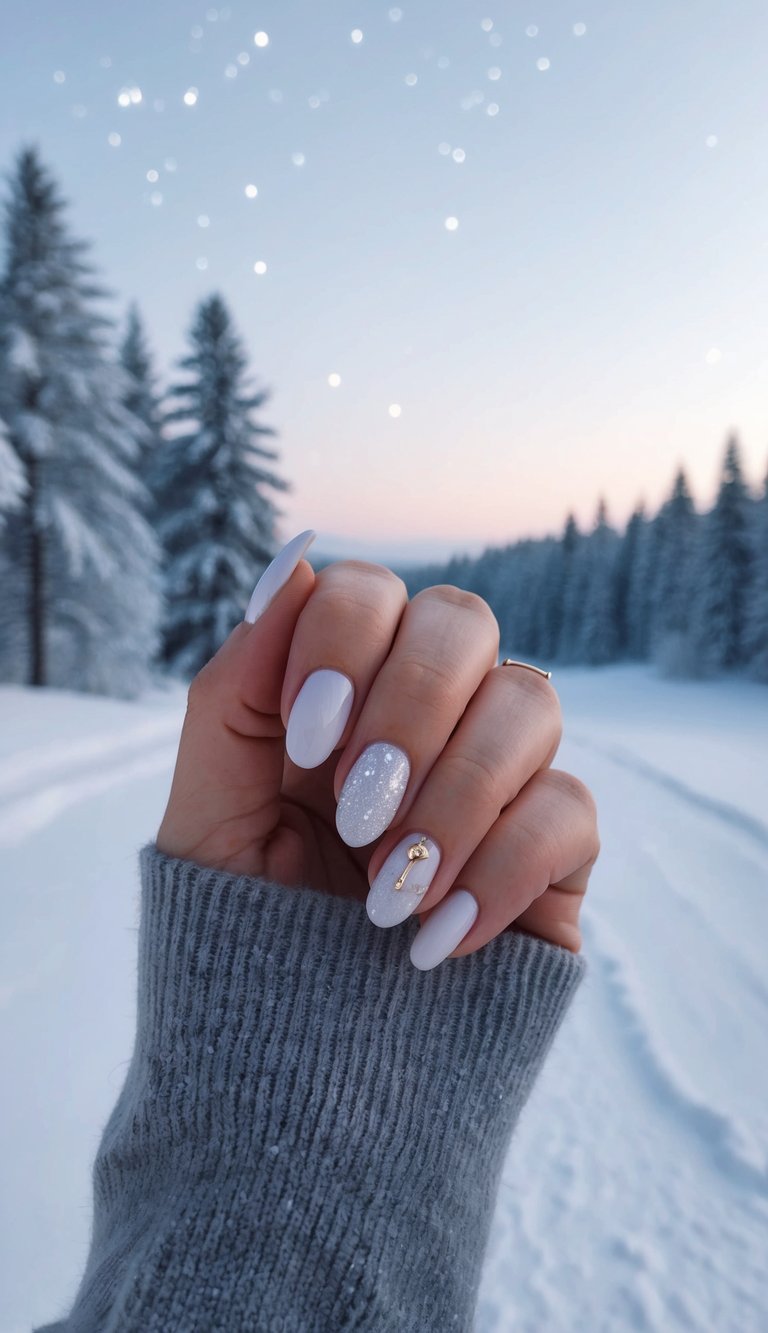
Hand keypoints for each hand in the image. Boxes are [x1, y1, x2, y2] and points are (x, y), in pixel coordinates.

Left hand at [156, 537, 598, 963]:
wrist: (300, 1081)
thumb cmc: (244, 940)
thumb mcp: (209, 816)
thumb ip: (234, 691)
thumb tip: (289, 559)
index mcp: (338, 695)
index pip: (369, 591)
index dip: (342, 641)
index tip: (304, 738)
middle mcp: (425, 719)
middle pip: (463, 619)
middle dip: (408, 707)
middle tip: (356, 808)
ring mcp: (496, 780)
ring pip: (531, 701)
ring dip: (453, 794)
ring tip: (384, 894)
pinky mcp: (554, 855)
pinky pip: (570, 809)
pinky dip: (499, 870)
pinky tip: (435, 939)